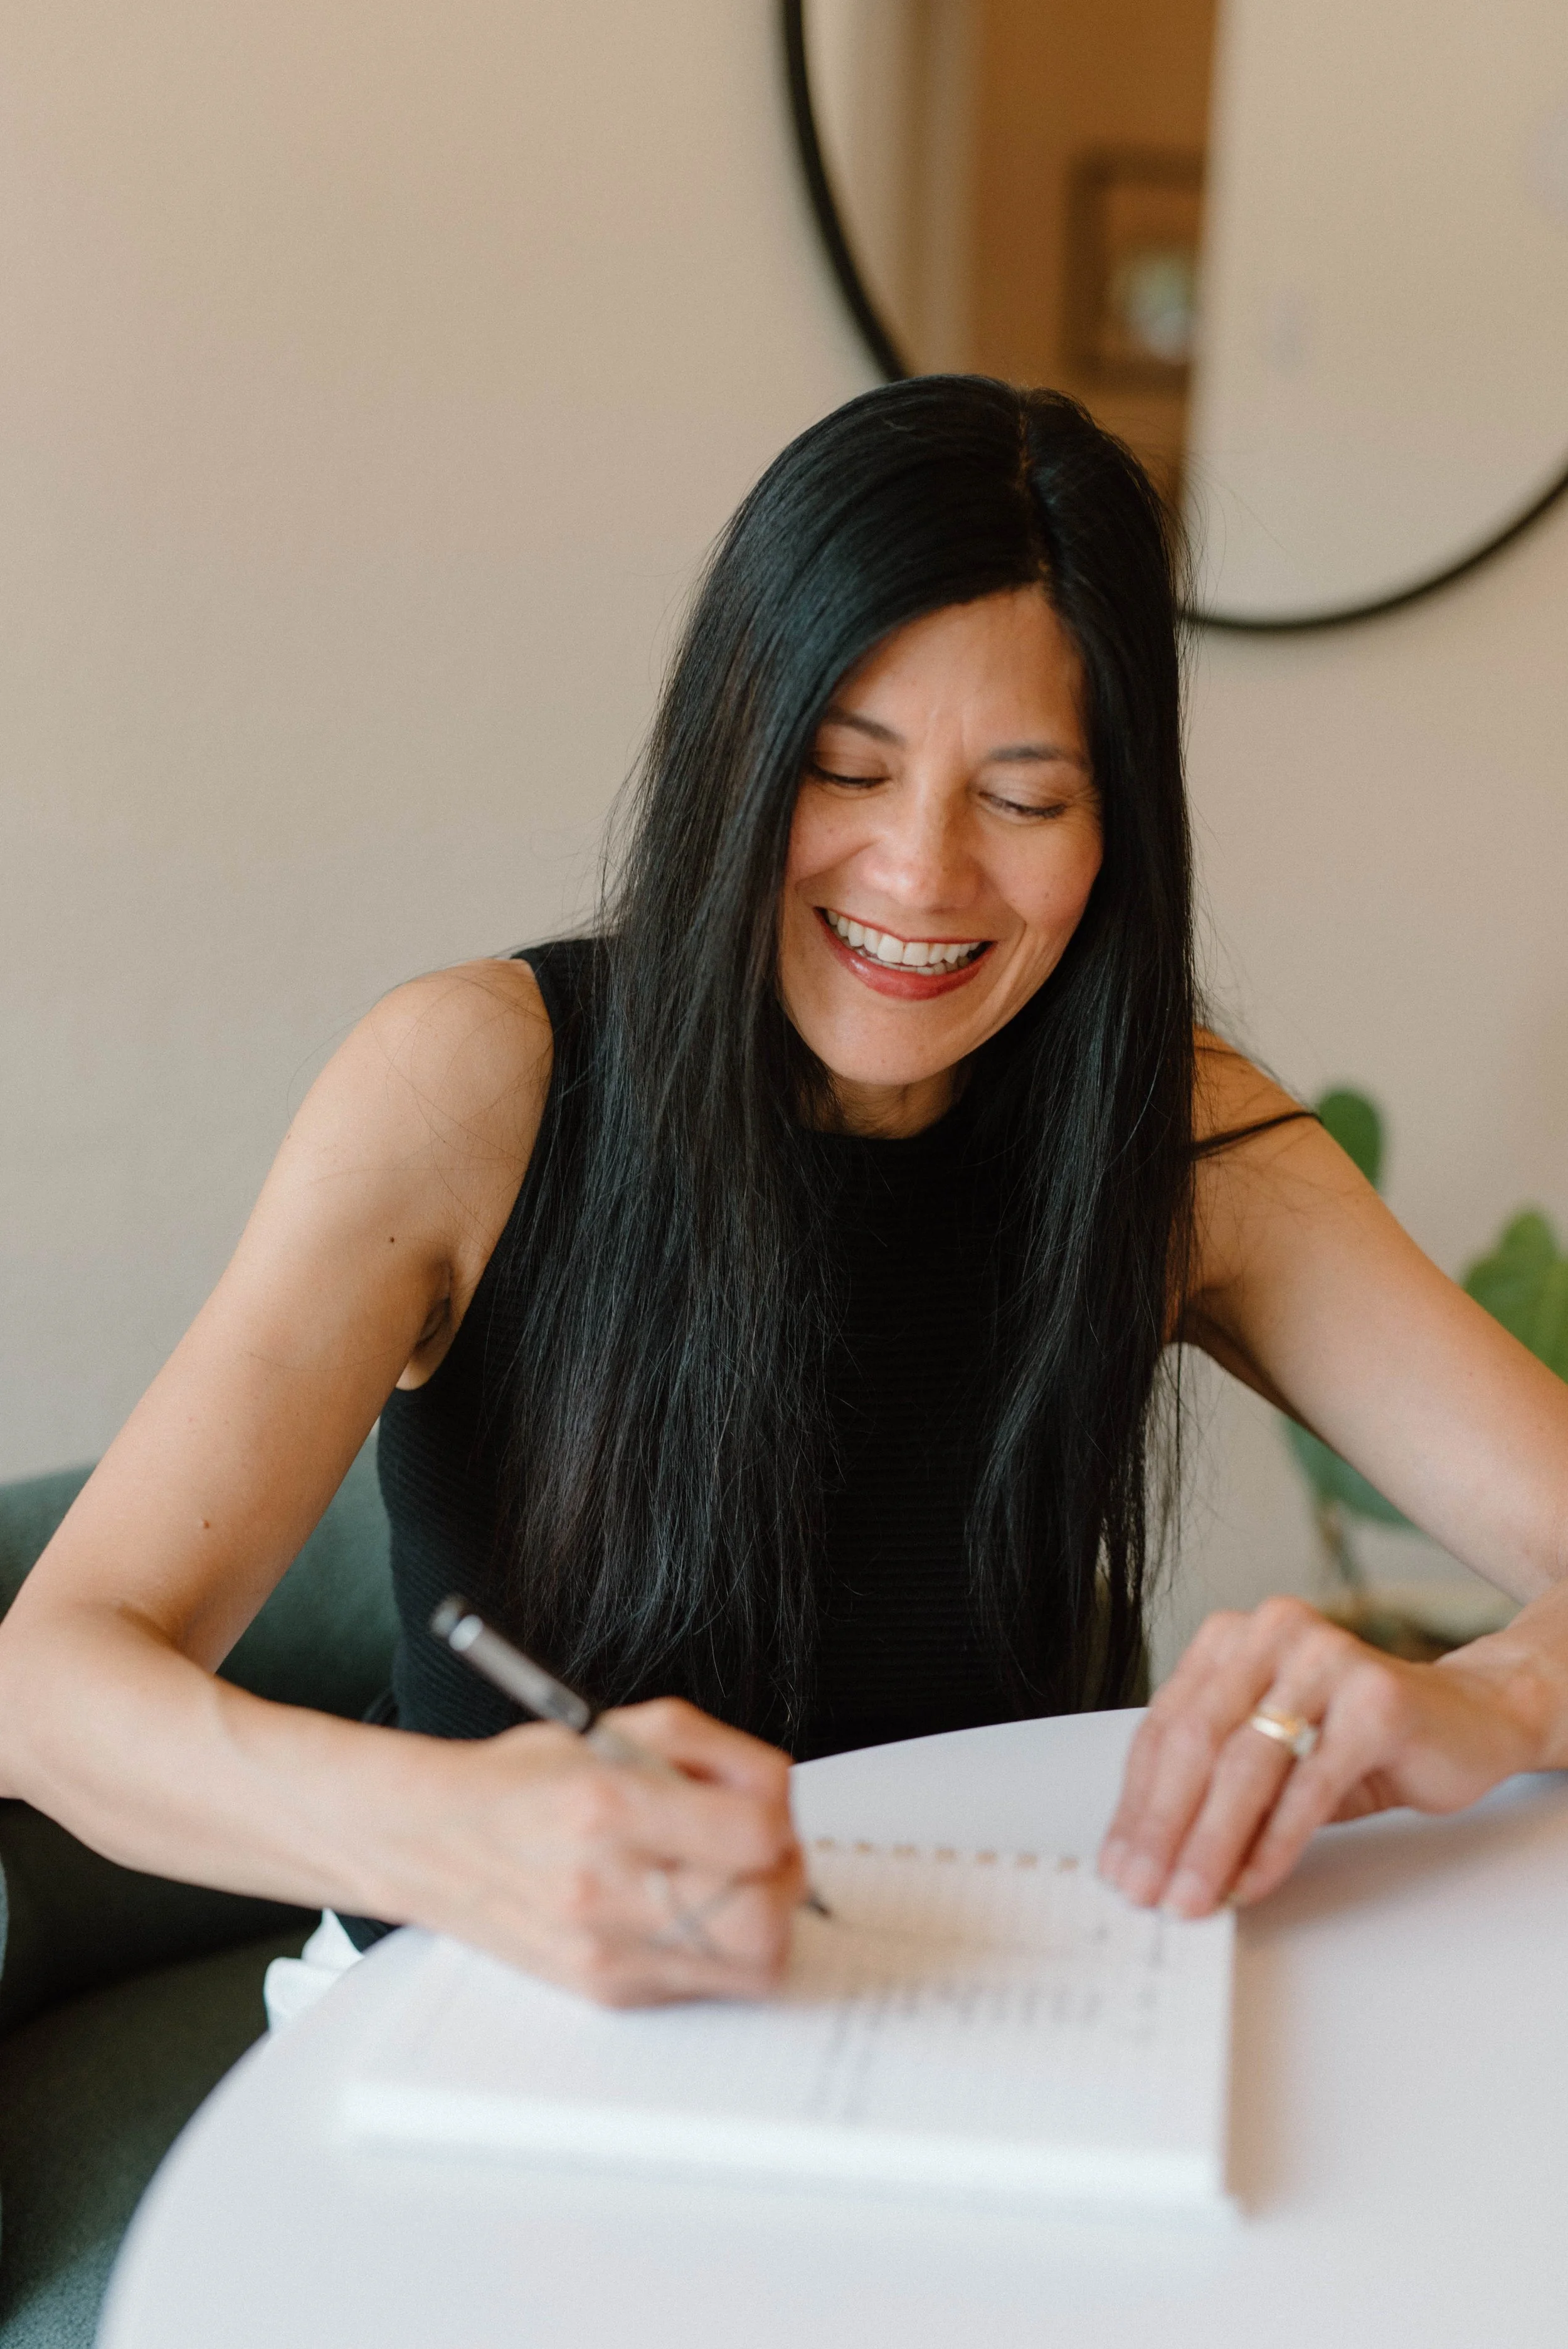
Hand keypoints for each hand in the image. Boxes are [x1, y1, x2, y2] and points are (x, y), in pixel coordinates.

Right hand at [396, 1698, 804, 2005]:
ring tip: (734, 1881)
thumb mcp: (620, 1726)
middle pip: (763, 1919)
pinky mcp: (606, 1989)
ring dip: (764, 1921)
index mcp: (610, 1806)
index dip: (779, 1816)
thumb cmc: (527, 1780)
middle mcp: (605, 1888)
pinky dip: (720, 1949)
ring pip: (750, 1967)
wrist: (437, 1839)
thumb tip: (777, 1795)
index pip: (753, 1834)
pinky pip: (708, 1984)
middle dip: (785, 1880)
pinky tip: (689, 1908)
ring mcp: (605, 1951)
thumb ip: (714, 1749)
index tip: (763, 1805)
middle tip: (765, 1853)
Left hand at [1097, 1596, 1545, 1917]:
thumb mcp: (1271, 1759)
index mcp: (1229, 1639)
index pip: (1163, 1727)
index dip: (1135, 1802)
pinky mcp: (1376, 1698)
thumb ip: (1213, 1788)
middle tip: (1144, 1891)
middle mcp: (1271, 1633)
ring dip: (1211, 1843)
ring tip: (1192, 1898)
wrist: (1468, 1718)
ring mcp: (1325, 1658)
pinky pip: (1309, 1784)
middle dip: (1162, 1828)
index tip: (1117, 1865)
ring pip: (1247, 1764)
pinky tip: (1250, 1883)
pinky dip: (1274, 1842)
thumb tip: (1151, 1859)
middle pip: (1196, 1742)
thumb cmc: (1358, 1740)